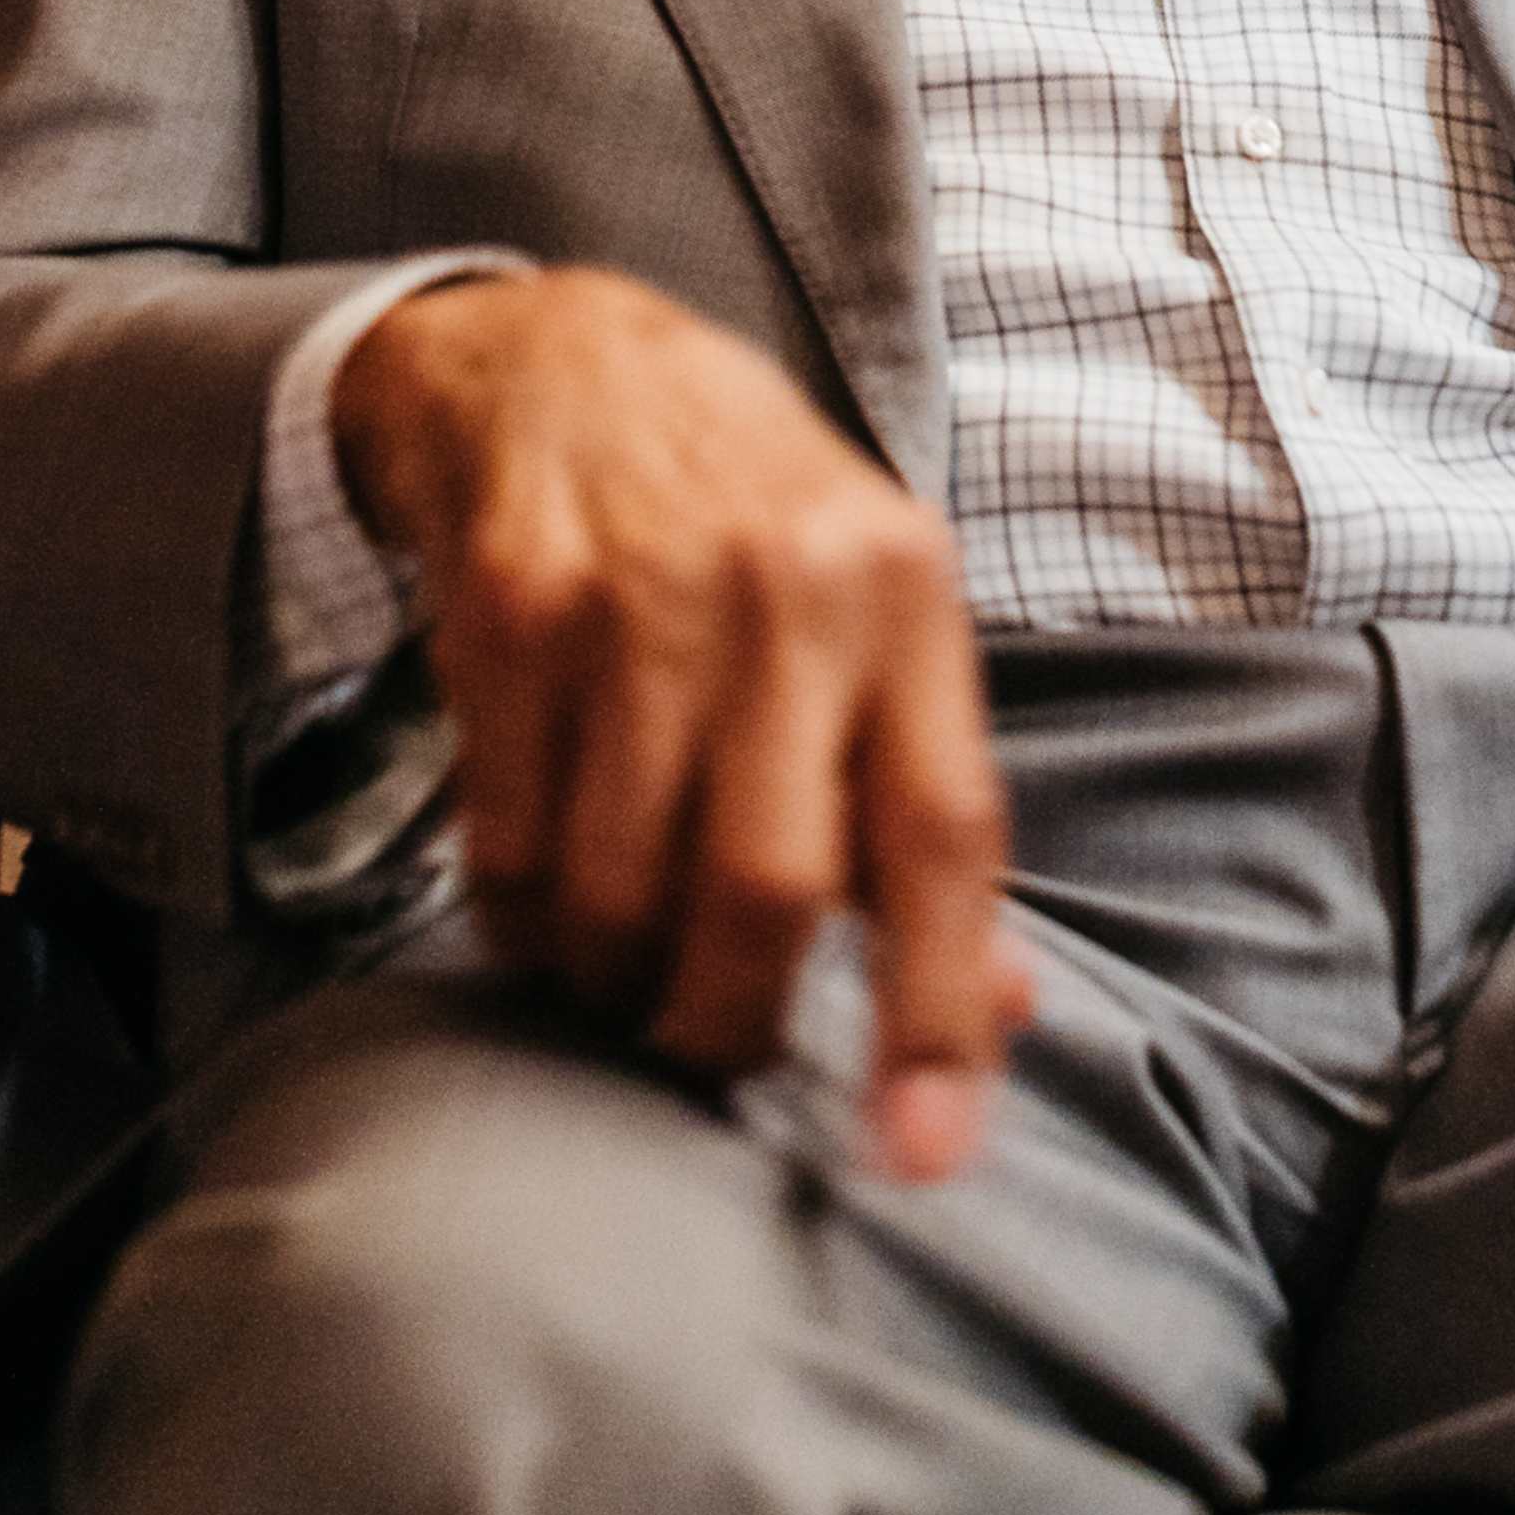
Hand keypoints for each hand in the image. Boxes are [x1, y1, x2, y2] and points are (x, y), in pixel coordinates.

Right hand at [332, 264, 1029, 1180]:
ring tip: (616, 970)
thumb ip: (924, 804)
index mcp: (907, 595)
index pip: (945, 834)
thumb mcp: (875, 614)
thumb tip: (1006, 1013)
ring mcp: (639, 596)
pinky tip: (537, 904)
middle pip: (767, 887)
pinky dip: (519, 921)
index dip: (941, 1009)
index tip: (924, 1155)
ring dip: (612, 979)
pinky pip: (508, 841)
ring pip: (621, 885)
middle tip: (706, 1044)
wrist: (566, 360)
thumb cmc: (748, 518)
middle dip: (729, 1020)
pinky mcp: (512, 606)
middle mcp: (786, 591)